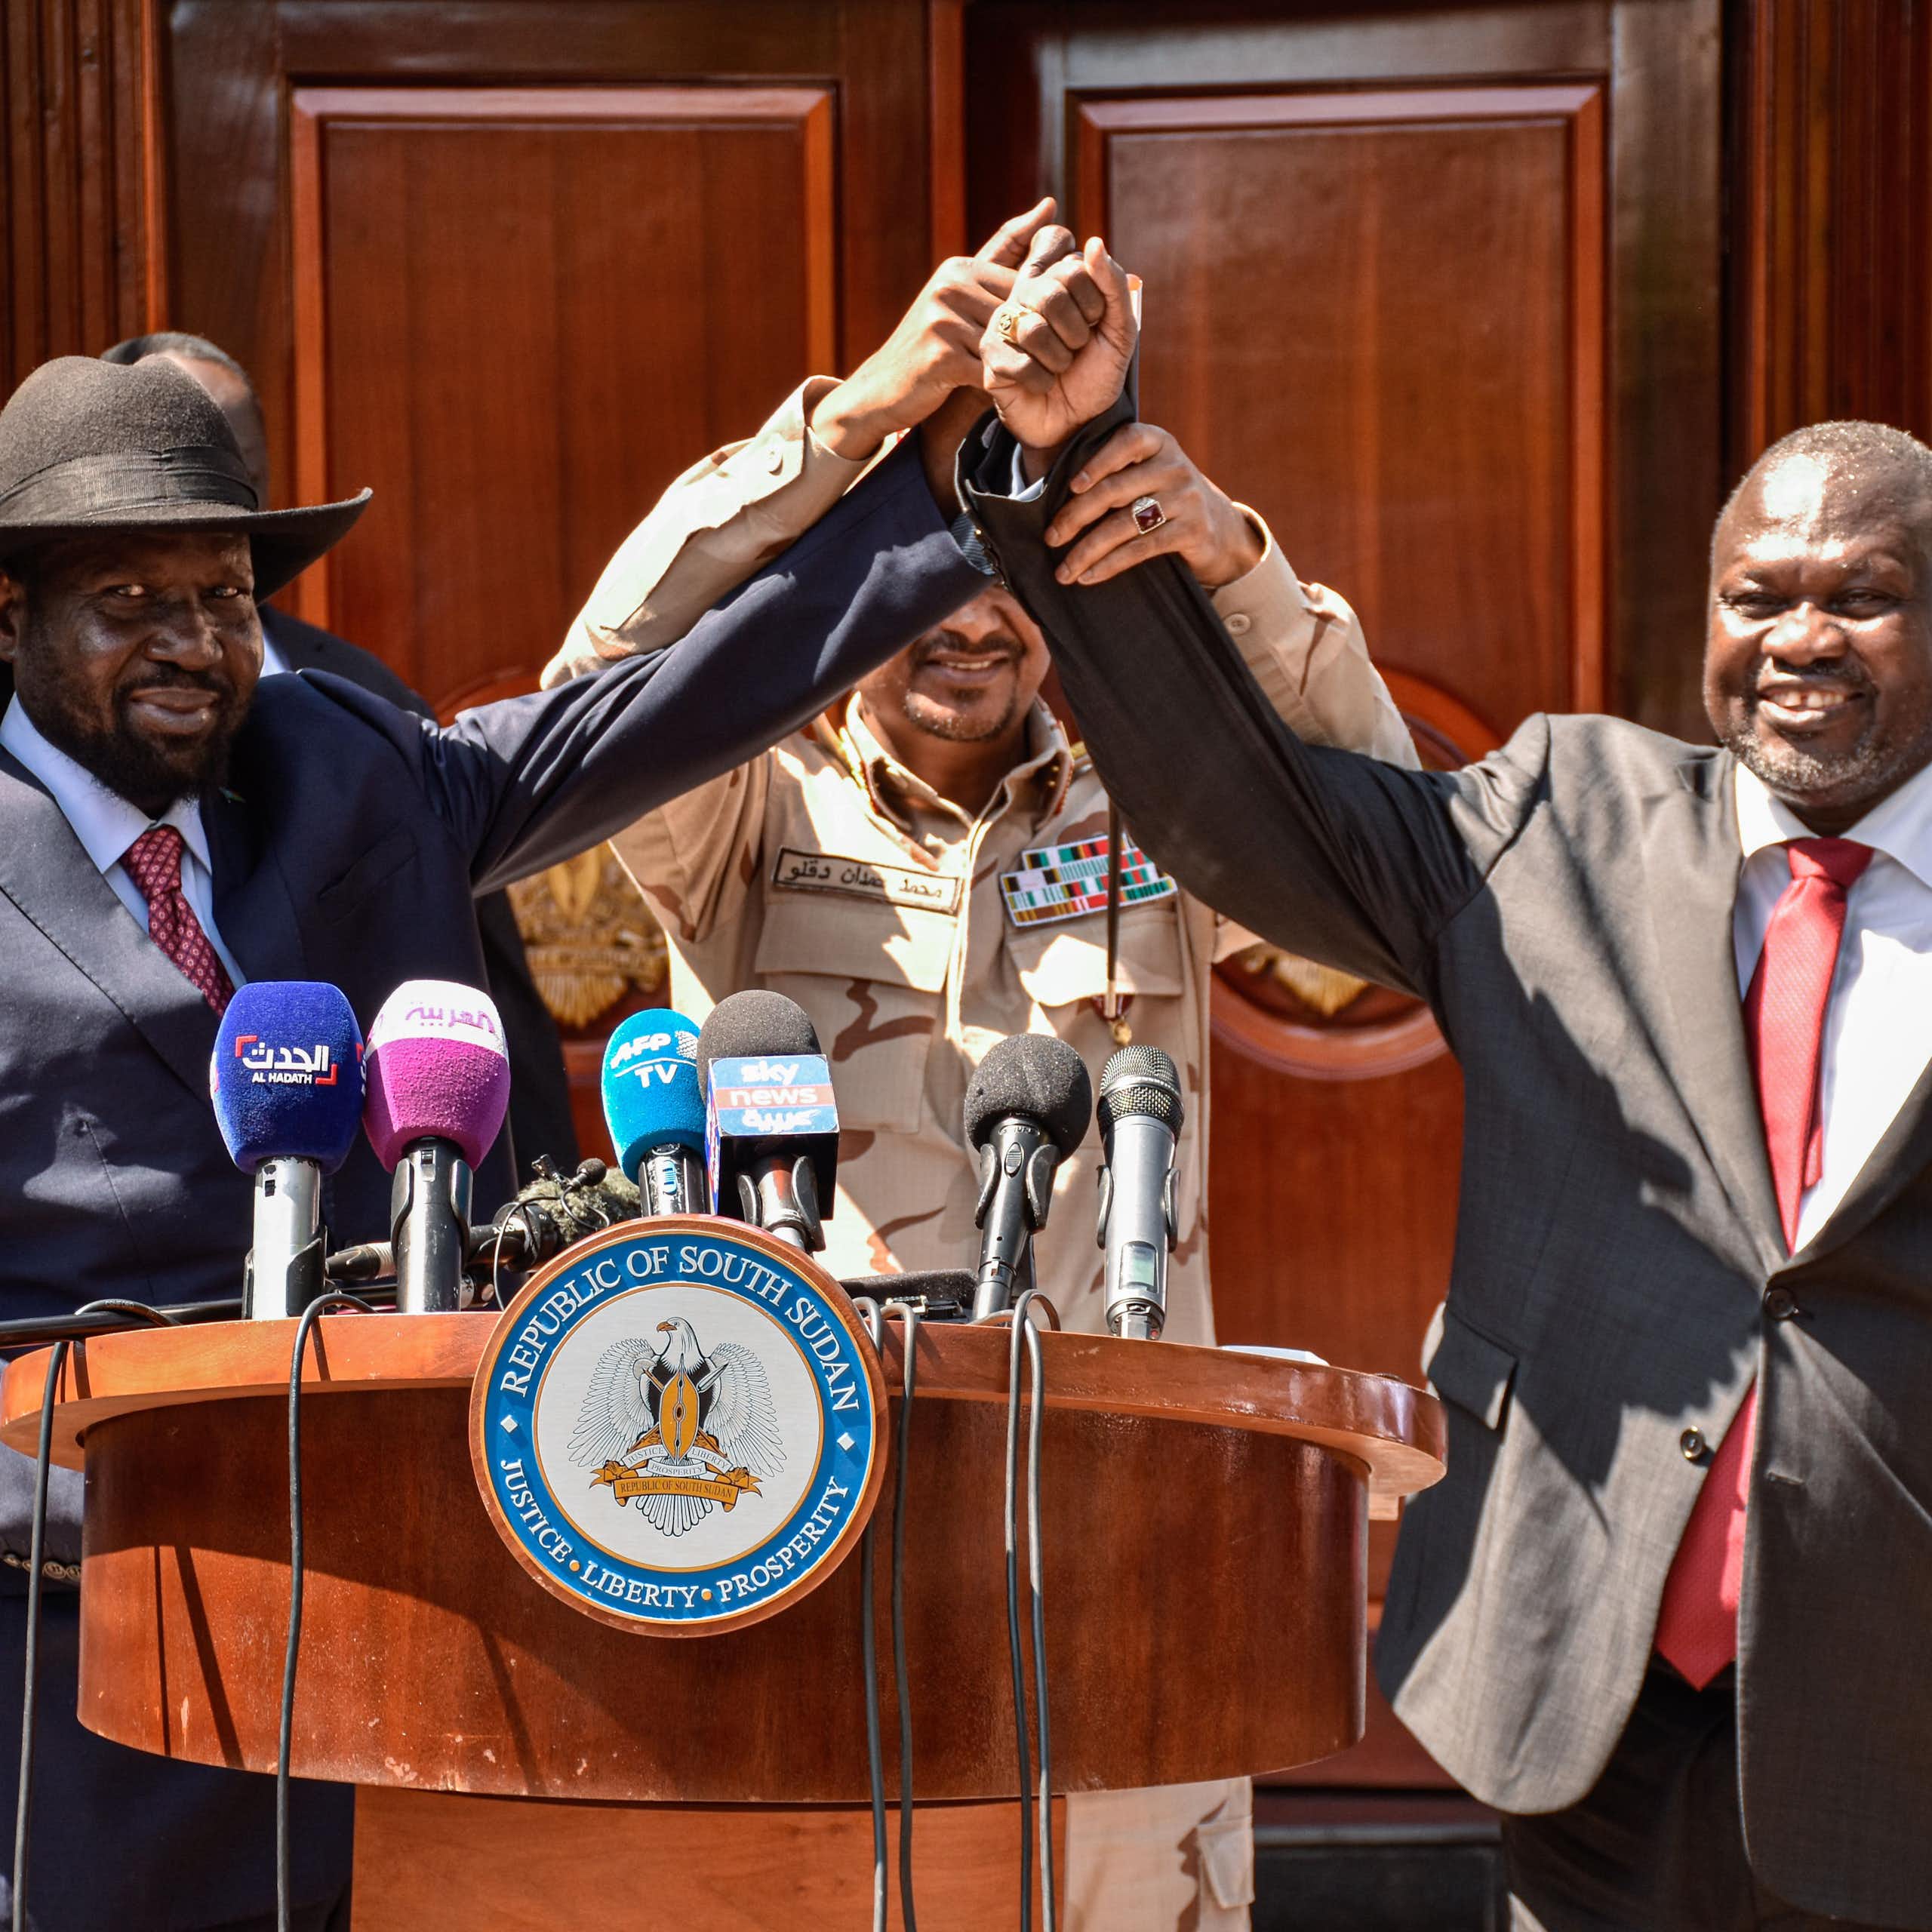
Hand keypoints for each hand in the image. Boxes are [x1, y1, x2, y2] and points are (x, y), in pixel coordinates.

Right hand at [810, 198, 1057, 460]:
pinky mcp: (940, 356)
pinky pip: (990, 371)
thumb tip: (1051, 206)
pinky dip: (1009, 384)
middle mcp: (950, 286)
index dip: (1048, 308)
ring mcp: (942, 320)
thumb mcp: (966, 294)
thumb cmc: (936, 341)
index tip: (1066, 329)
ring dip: (1031, 363)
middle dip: (1043, 337)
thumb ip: (1007, 254)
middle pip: (1018, 313)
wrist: (885, 386)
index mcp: (961, 267)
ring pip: (1008, 345)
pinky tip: (1020, 393)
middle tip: (1068, 356)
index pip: (1024, 283)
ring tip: (1048, 378)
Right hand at [980, 232, 1135, 454]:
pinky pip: (1020, 363)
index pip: (1074, 267)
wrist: (1076, 425)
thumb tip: (1093, 243)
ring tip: (1057, 370)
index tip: (1095, 325)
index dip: (1095, 303)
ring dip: (1059, 361)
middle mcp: (1024, 295)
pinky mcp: (989, 357)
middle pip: (1052, 293)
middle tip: (1075, 351)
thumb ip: (1113, 286)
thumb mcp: (1119, 331)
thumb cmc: (1094, 376)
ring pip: (1034, 329)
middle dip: (1077, 332)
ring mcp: (1003, 324)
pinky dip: (1041, 381)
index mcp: (1056, 281)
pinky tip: (1040, 385)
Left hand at [1043, 423, 1263, 589]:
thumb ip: (1117, 473)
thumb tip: (1055, 496)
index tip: (1071, 486)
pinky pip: (1140, 549)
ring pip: (1123, 525)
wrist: (1223, 529)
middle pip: (1115, 490)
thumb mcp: (1150, 473)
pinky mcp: (1192, 531)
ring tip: (1063, 571)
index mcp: (1159, 443)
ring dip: (1087, 550)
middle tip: (1051, 538)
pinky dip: (1110, 564)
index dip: (1097, 462)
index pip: (1125, 442)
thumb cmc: (1167, 499)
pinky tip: (1089, 575)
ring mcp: (1186, 499)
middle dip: (1076, 516)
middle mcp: (1175, 466)